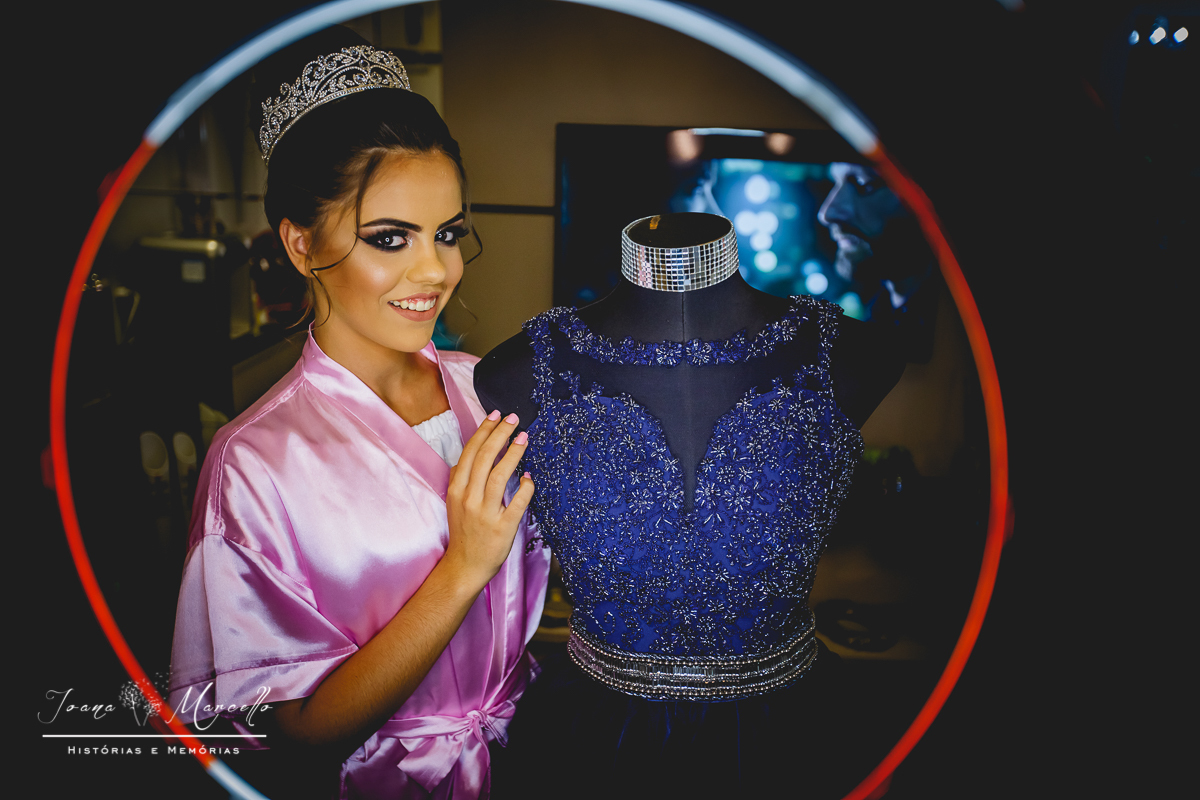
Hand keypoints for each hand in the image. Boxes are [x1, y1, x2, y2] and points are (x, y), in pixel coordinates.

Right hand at [443, 411, 533, 591]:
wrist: (464, 566)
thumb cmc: (464, 532)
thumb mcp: (455, 502)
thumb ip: (461, 478)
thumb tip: (471, 454)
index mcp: (457, 489)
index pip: (470, 453)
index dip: (484, 431)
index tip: (496, 415)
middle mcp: (469, 498)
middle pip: (485, 458)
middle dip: (500, 434)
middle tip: (514, 418)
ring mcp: (485, 513)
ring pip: (500, 475)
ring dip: (513, 453)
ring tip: (524, 437)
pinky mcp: (502, 527)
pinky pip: (517, 502)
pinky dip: (526, 487)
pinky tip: (530, 476)